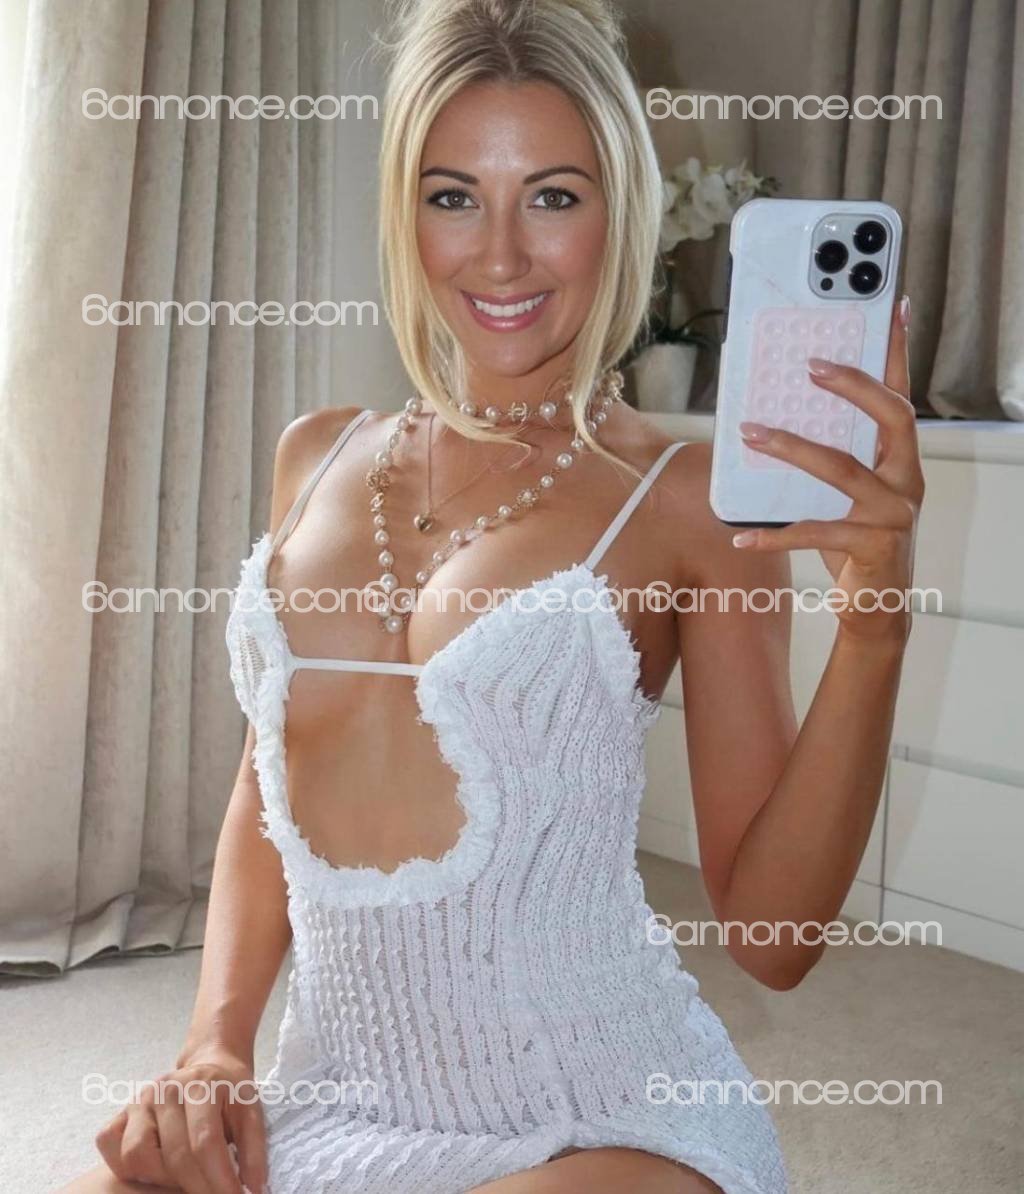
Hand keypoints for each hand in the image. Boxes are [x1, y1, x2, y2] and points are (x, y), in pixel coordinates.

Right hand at [94, 1045, 266, 1192]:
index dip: (220, 1179)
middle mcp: (164, 1089)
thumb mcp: (252, 1113)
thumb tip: (255, 1189)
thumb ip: (254, 1151)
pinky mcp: (121, 1114)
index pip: (206, 1142)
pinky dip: (129, 1168)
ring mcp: (139, 1101)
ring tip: (186, 1181)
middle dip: (198, 1187)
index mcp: (200, 1084)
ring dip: (161, 1180)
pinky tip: (157, 1171)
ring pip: (137, 1156)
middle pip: (174, 1155)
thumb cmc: (230, 1094)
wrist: (210, 1067)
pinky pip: (112, 1148)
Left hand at [733, 294, 923, 645]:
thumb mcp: (846, 493)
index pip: (901, 394)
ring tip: (750, 433)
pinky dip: (776, 533)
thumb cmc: (856, 540)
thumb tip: (771, 417)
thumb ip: (829, 456)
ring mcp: (894, 513)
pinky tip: (741, 536)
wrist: (877, 606)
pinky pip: (817, 531)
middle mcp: (907, 478)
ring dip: (792, 448)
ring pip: (842, 469)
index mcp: (901, 458)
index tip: (891, 304)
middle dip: (852, 385)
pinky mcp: (874, 547)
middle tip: (809, 364)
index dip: (898, 351)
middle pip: (890, 417)